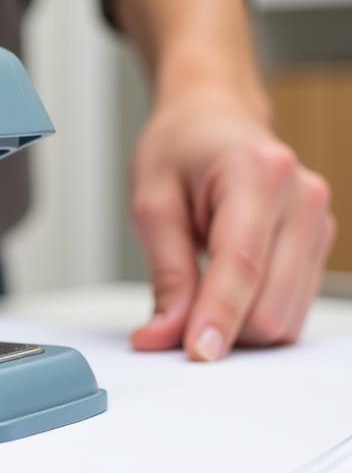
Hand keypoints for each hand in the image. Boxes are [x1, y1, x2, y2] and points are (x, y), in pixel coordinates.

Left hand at [130, 82, 335, 360]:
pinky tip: (224, 293)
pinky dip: (253, 316)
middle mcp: (302, 198)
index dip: (218, 318)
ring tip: (196, 295)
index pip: (242, 266)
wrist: (213, 118)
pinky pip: (292, 308)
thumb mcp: (152, 205)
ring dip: (237, 327)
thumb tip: (164, 336)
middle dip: (222, 328)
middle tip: (172, 320)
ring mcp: (318, 222)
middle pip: (271, 305)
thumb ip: (165, 275)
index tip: (197, 354)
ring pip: (286, 317)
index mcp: (256, 174)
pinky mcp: (319, 244)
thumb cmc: (180, 149)